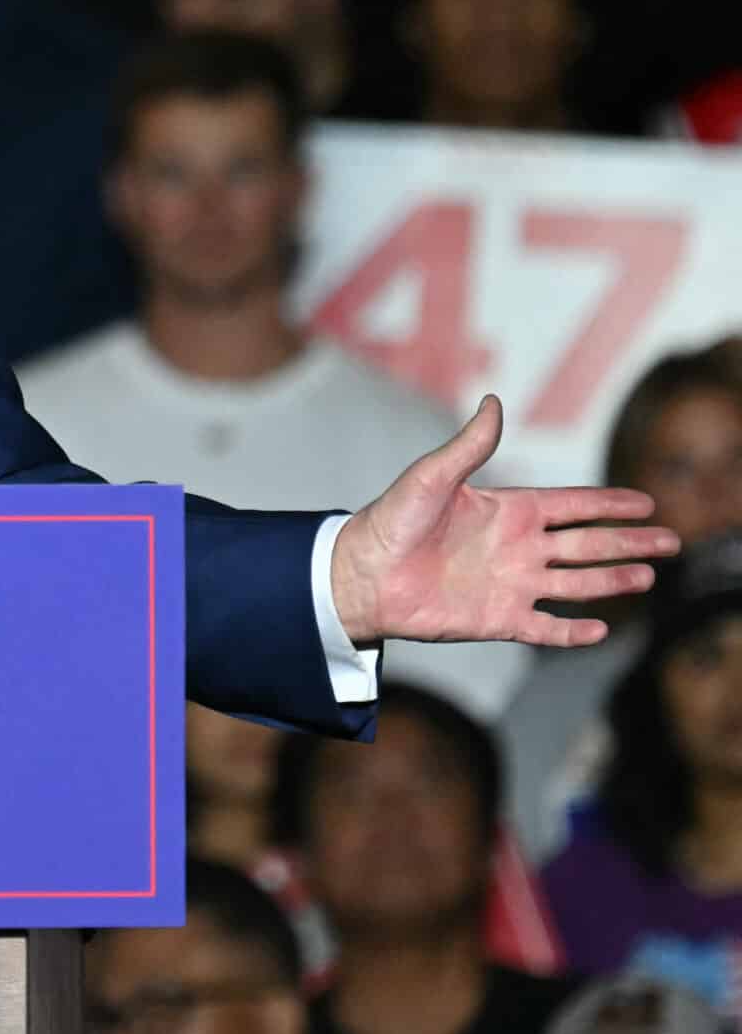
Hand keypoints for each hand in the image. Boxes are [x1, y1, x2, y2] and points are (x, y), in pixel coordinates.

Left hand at [330, 395, 677, 647]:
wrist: (362, 574)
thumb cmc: (391, 520)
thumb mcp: (432, 476)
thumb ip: (469, 446)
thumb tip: (494, 401)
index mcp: (508, 511)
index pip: (572, 505)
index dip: (609, 504)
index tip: (647, 503)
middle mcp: (517, 548)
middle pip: (587, 545)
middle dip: (629, 543)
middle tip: (670, 542)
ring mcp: (511, 584)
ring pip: (576, 584)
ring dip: (611, 582)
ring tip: (648, 578)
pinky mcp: (497, 619)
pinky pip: (544, 627)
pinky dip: (572, 631)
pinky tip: (600, 629)